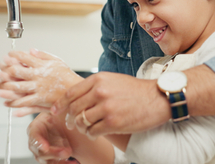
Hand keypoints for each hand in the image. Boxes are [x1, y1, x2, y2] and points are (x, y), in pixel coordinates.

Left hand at [0, 49, 82, 114]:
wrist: (77, 92)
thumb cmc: (67, 76)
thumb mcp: (57, 61)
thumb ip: (43, 55)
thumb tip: (31, 50)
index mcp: (42, 66)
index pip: (24, 58)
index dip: (14, 56)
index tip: (7, 56)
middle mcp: (38, 76)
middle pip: (18, 72)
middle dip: (5, 72)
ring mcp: (39, 89)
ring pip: (18, 88)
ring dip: (5, 88)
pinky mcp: (40, 100)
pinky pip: (25, 102)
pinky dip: (15, 104)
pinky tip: (6, 104)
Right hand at [27, 112, 78, 163]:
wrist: (63, 122)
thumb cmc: (57, 114)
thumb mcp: (54, 109)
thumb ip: (53, 108)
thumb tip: (52, 103)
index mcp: (34, 128)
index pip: (33, 137)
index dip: (39, 142)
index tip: (45, 147)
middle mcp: (36, 142)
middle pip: (40, 152)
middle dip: (53, 153)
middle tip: (66, 152)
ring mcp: (43, 152)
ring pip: (47, 161)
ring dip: (59, 160)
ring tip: (71, 156)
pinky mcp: (51, 159)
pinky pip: (56, 163)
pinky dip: (65, 163)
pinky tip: (74, 162)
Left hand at [52, 72, 169, 137]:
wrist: (158, 98)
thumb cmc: (137, 90)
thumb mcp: (113, 80)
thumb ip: (95, 87)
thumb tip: (77, 98)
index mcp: (98, 80)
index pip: (70, 93)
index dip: (60, 104)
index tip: (56, 111)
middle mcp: (100, 92)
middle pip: (74, 109)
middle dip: (71, 119)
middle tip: (73, 124)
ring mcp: (106, 108)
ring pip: (81, 122)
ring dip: (82, 128)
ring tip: (88, 129)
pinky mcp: (113, 123)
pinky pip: (92, 131)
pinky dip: (91, 134)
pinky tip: (95, 134)